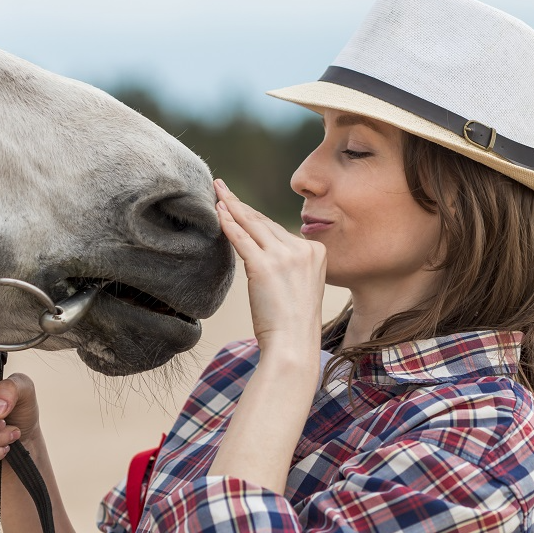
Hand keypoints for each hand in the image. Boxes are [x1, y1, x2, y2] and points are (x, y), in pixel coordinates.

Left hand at [214, 179, 325, 362]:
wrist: (293, 344)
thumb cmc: (293, 323)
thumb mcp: (301, 286)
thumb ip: (290, 265)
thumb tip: (266, 253)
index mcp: (316, 252)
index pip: (279, 229)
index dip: (255, 216)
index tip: (241, 204)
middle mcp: (303, 249)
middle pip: (265, 222)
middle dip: (241, 204)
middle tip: (223, 188)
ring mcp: (285, 256)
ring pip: (252, 224)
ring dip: (231, 206)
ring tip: (217, 194)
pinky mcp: (264, 265)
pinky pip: (241, 237)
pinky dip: (228, 222)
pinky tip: (217, 212)